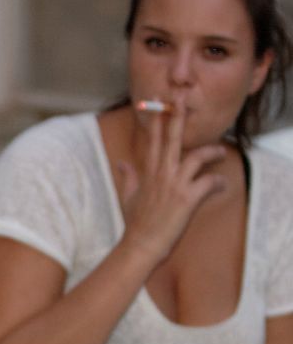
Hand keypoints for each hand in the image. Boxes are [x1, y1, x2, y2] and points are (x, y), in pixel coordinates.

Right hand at [118, 93, 225, 262]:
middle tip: (181, 98)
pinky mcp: (187, 198)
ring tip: (220, 151)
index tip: (158, 102)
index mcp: (148, 172)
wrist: (141, 244)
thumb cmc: (136, 223)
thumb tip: (122, 162)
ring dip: (212, 151)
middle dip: (177, 117)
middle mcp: (161, 174)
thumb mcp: (129, 196)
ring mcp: (174, 185)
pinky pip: (209, 181)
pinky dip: (219, 181)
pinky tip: (221, 184)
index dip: (157, 119)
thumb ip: (129, 176)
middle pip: (171, 139)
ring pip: (197, 157)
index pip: (153, 140)